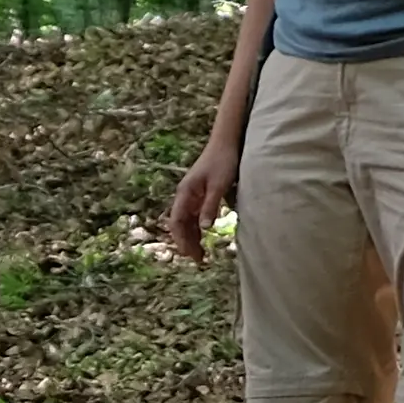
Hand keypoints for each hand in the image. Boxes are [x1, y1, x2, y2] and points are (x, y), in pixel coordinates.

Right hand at [157, 140, 242, 267]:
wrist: (227, 142)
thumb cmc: (223, 161)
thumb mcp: (219, 185)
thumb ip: (210, 206)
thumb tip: (204, 228)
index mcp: (185, 193)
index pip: (176, 222)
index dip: (182, 240)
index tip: (191, 254)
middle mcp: (185, 195)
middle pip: (179, 224)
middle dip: (186, 242)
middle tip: (199, 260)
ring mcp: (192, 195)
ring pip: (186, 221)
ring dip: (191, 237)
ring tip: (201, 253)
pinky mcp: (200, 194)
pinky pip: (194, 215)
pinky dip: (197, 228)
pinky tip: (204, 236)